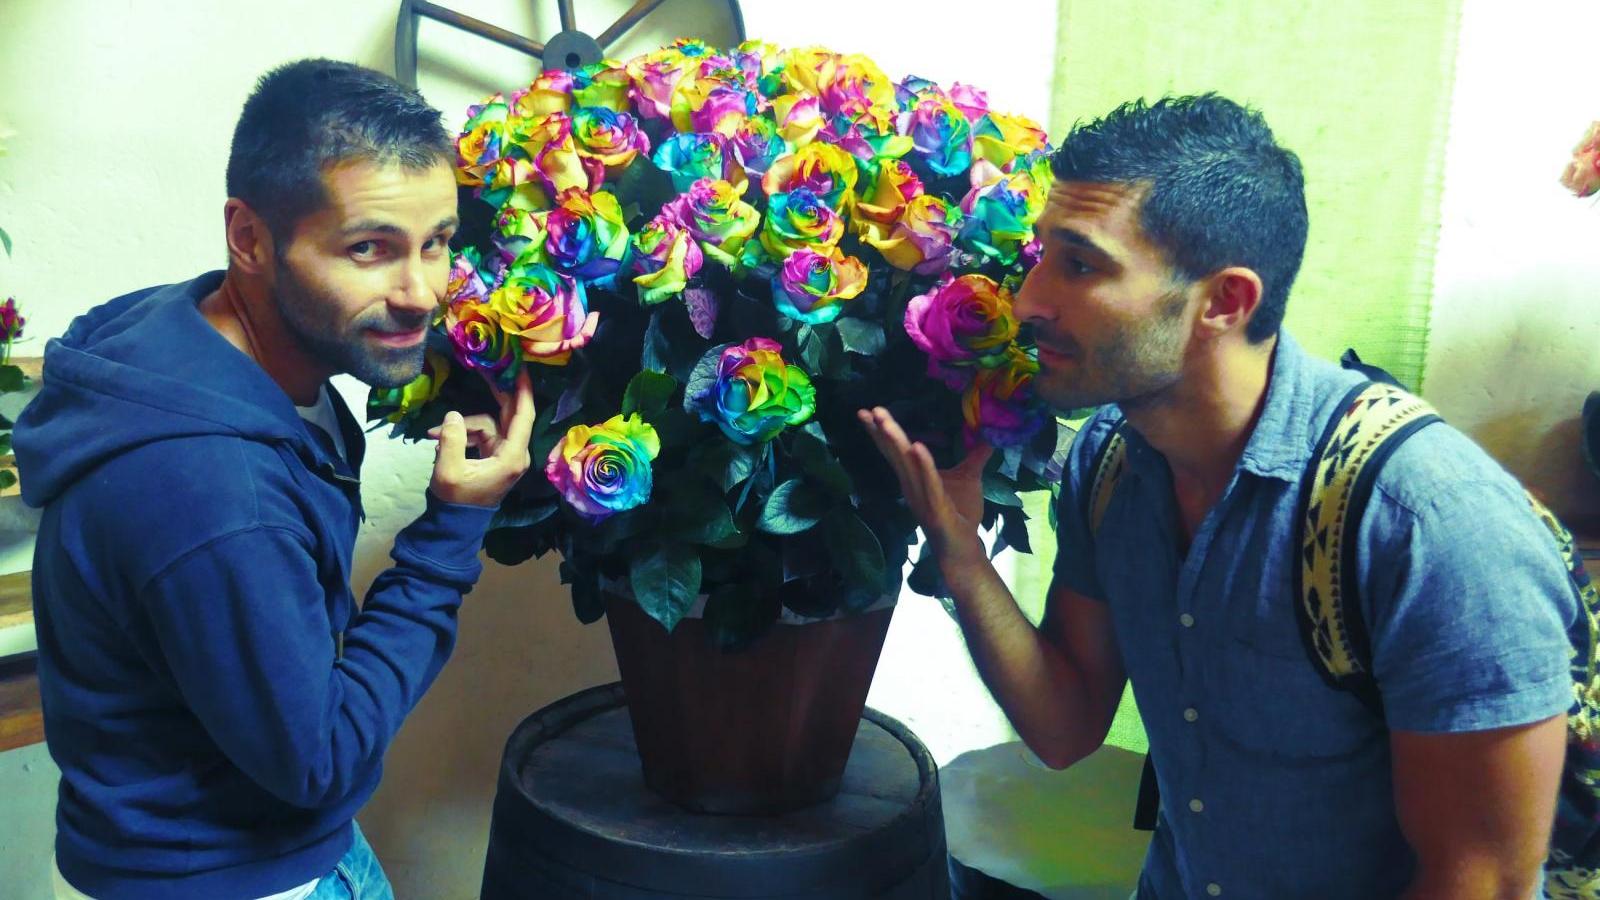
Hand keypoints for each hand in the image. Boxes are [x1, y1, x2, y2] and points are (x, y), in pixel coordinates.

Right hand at [427, 369, 534, 506]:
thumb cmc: (456, 500)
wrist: (455, 523)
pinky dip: (461, 435)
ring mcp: (503, 453)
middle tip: (486, 369)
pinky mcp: (492, 456)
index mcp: (512, 456)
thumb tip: (453, 415)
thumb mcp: (449, 471)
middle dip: (495, 392)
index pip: (523, 416)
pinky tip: (438, 442)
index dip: (523, 390)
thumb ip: (451, 440)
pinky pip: (479, 435)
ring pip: (487, 424)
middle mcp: (513, 453)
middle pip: (509, 414)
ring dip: (462, 426)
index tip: (521, 368)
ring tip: (434, 436)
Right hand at [857, 406, 991, 565]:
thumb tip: (989, 435)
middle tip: (868, 410)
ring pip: (905, 464)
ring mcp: (921, 496)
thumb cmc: (962, 514)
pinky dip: (923, 464)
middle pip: (894, 453)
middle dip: (881, 431)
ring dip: (895, 441)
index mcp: (914, 477)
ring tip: (883, 420)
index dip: (881, 431)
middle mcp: (911, 485)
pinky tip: (917, 446)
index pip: (895, 450)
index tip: (868, 411)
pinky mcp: (935, 508)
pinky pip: (928, 482)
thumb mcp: (970, 477)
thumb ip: (976, 456)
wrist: (964, 548)